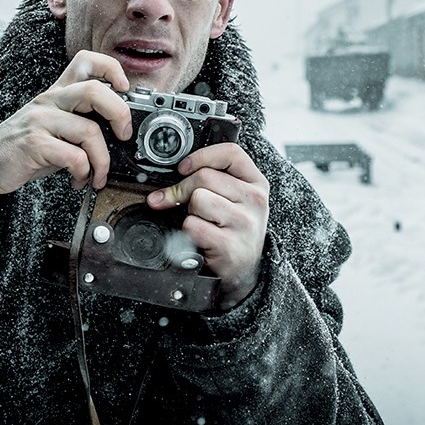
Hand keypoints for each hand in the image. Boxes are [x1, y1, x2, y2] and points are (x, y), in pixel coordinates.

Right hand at [0, 51, 132, 193]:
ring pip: (89, 131)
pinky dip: (83, 172)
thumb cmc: (25, 148)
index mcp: (57, 93)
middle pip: (95, 91)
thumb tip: (120, 133)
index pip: (85, 61)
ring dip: (102, 160)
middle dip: (120, 114)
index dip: (112, 69)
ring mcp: (40, 121)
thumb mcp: (55, 127)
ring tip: (98, 175)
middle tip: (123, 136)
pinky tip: (78, 180)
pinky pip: (73, 156)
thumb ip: (82, 122)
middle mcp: (50, 101)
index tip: (126, 89)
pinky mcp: (33, 144)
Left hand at [146, 143, 269, 310]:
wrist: (242, 272)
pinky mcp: (230, 246)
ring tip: (201, 223)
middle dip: (183, 188)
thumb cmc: (233, 231)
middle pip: (205, 176)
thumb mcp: (234, 200)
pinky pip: (192, 225)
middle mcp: (255, 201)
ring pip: (198, 199)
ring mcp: (245, 224)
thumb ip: (211, 180)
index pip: (230, 153)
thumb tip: (167, 181)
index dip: (201, 156)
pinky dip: (188, 232)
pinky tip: (201, 239)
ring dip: (189, 212)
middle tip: (178, 201)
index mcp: (257, 184)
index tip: (183, 168)